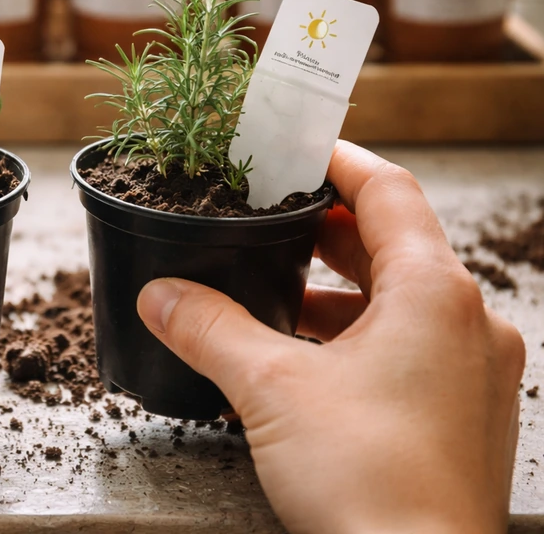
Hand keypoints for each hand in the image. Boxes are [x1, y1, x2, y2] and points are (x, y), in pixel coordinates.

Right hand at [137, 141, 524, 533]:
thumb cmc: (369, 483)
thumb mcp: (269, 388)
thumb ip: (209, 327)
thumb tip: (159, 294)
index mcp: (435, 294)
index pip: (388, 191)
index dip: (337, 161)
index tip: (295, 150)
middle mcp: (469, 324)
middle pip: (395, 243)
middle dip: (327, 229)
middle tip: (270, 220)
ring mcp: (474, 372)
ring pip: (402, 300)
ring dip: (339, 289)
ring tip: (275, 293)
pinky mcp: (464, 414)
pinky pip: (410, 347)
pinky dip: (357, 336)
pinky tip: (304, 358)